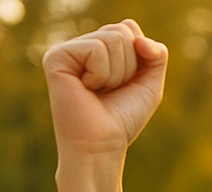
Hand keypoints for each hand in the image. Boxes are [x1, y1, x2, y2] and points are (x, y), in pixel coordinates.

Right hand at [44, 20, 168, 158]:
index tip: (124, 85)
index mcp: (98, 49)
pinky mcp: (56, 56)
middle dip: (129, 66)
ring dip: (117, 73)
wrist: (101, 145)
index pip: (129, 29)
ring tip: (99, 91)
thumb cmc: (122, 118)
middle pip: (122, 31)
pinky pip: (97, 49)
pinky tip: (87, 88)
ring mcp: (67, 49)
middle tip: (111, 90)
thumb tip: (131, 26)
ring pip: (113, 38)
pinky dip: (101, 73)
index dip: (139, 59)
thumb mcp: (149, 84)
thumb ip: (155, 53)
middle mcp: (81, 46)